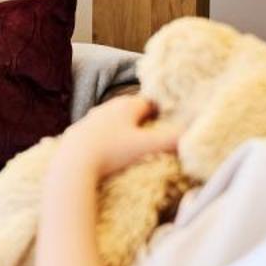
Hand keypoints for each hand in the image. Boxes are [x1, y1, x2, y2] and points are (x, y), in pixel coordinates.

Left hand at [51, 95, 179, 180]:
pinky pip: (96, 133)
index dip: (161, 112)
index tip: (169, 123)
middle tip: (153, 134)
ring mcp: (90, 119)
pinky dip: (104, 139)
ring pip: (112, 120)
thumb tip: (193, 136)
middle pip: (130, 110)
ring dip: (122, 129)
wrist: (72, 163)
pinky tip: (107, 152)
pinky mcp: (77, 133)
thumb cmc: (111, 152)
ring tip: (131, 145)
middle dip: (142, 120)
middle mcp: (107, 108)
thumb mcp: (147, 146)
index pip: (150, 102)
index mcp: (126, 106)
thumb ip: (171, 140)